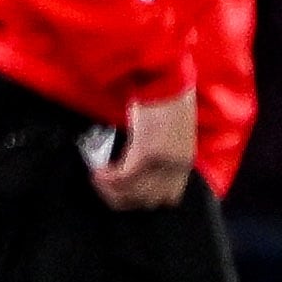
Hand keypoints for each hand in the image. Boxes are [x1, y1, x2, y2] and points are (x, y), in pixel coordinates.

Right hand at [93, 89, 198, 209]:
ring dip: (110, 190)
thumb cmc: (166, 101)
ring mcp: (163, 162)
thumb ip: (161, 155)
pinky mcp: (147, 153)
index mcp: (185, 162)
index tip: (124, 190)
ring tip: (98, 178)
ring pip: (132, 193)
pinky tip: (97, 171)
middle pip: (147, 201)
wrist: (165, 79)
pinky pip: (122, 178)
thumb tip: (137, 172)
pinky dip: (106, 179)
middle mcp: (177, 166)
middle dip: (122, 198)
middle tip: (104, 186)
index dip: (142, 198)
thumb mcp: (170, 135)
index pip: (168, 198)